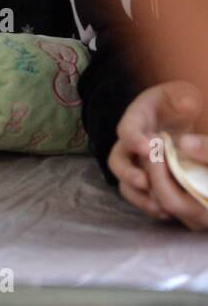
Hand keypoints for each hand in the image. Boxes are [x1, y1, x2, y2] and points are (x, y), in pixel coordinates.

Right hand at [109, 81, 207, 229]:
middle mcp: (130, 143)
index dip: (133, 139)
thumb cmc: (179, 101)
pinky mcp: (146, 176)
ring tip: (158, 205)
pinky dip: (149, 204)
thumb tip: (186, 104)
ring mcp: (136, 162)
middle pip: (118, 160)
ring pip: (125, 181)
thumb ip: (183, 98)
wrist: (177, 113)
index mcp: (136, 119)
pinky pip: (139, 194)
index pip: (127, 129)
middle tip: (145, 181)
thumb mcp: (182, 93)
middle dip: (128, 172)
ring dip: (138, 195)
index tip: (147, 148)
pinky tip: (165, 212)